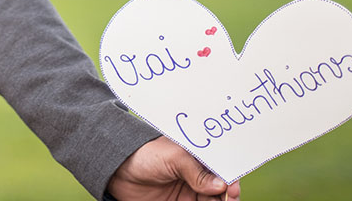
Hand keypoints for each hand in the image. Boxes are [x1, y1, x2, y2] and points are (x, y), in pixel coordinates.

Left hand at [107, 137, 241, 200]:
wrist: (119, 173)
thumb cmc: (145, 155)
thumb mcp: (173, 156)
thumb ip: (196, 171)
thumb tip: (220, 185)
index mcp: (197, 158)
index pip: (221, 167)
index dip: (230, 176)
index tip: (233, 185)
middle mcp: (197, 176)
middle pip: (222, 188)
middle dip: (229, 193)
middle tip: (231, 197)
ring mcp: (191, 192)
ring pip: (214, 200)